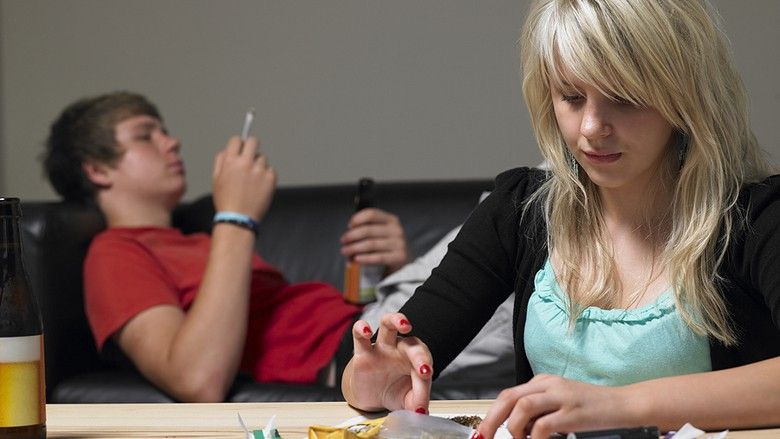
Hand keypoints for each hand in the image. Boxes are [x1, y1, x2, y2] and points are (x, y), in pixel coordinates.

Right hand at [212, 136, 275, 221]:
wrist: (238, 218)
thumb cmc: (227, 201)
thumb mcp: (216, 179)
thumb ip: (220, 161)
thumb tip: (226, 150)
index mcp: (230, 161)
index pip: (237, 140)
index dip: (239, 144)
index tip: (242, 148)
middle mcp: (245, 163)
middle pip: (253, 141)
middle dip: (252, 147)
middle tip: (251, 157)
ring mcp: (259, 170)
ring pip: (262, 158)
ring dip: (259, 165)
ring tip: (253, 181)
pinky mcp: (270, 178)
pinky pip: (271, 170)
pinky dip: (267, 176)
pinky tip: (260, 186)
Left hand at [341, 208, 407, 272]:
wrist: (404, 260)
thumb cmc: (386, 245)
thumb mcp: (380, 233)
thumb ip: (366, 230)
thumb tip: (347, 236)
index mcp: (391, 219)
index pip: (371, 214)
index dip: (357, 219)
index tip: (349, 226)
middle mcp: (396, 230)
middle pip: (368, 230)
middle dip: (351, 236)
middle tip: (343, 241)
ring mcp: (399, 243)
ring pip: (371, 244)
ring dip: (354, 248)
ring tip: (345, 252)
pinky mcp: (399, 257)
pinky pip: (378, 257)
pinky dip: (365, 258)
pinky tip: (356, 259)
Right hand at [341, 312, 432, 412]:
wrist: (372, 395)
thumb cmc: (394, 391)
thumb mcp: (407, 400)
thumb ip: (415, 402)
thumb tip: (421, 412)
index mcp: (416, 361)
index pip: (424, 365)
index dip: (426, 378)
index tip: (424, 393)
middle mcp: (401, 349)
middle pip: (413, 344)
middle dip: (420, 356)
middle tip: (424, 370)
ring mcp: (382, 347)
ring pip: (388, 324)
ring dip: (397, 320)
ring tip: (404, 324)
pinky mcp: (362, 351)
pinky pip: (359, 334)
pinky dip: (361, 328)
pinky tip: (365, 330)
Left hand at [478, 374, 630, 438]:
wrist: (625, 404)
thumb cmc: (593, 407)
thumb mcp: (561, 401)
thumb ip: (540, 408)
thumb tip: (516, 425)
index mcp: (544, 382)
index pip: (508, 395)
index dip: (492, 413)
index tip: (485, 431)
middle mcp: (549, 385)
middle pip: (509, 398)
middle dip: (492, 419)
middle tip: (486, 436)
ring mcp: (561, 397)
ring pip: (522, 407)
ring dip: (515, 427)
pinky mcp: (573, 413)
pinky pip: (543, 426)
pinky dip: (535, 437)